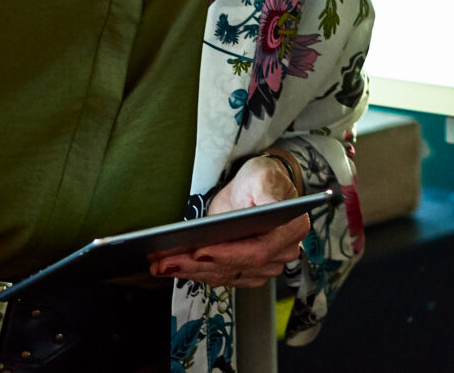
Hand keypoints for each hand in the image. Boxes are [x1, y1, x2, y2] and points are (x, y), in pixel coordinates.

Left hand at [149, 155, 309, 287]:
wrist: (254, 189)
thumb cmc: (260, 180)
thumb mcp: (263, 176)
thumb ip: (268, 190)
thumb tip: (268, 206)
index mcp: (291, 229)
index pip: (258, 251)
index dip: (228, 255)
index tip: (199, 251)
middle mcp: (282, 252)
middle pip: (237, 267)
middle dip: (197, 265)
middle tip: (166, 261)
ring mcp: (266, 266)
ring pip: (225, 275)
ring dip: (191, 272)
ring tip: (162, 264)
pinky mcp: (248, 272)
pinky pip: (221, 277)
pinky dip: (195, 273)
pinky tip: (174, 266)